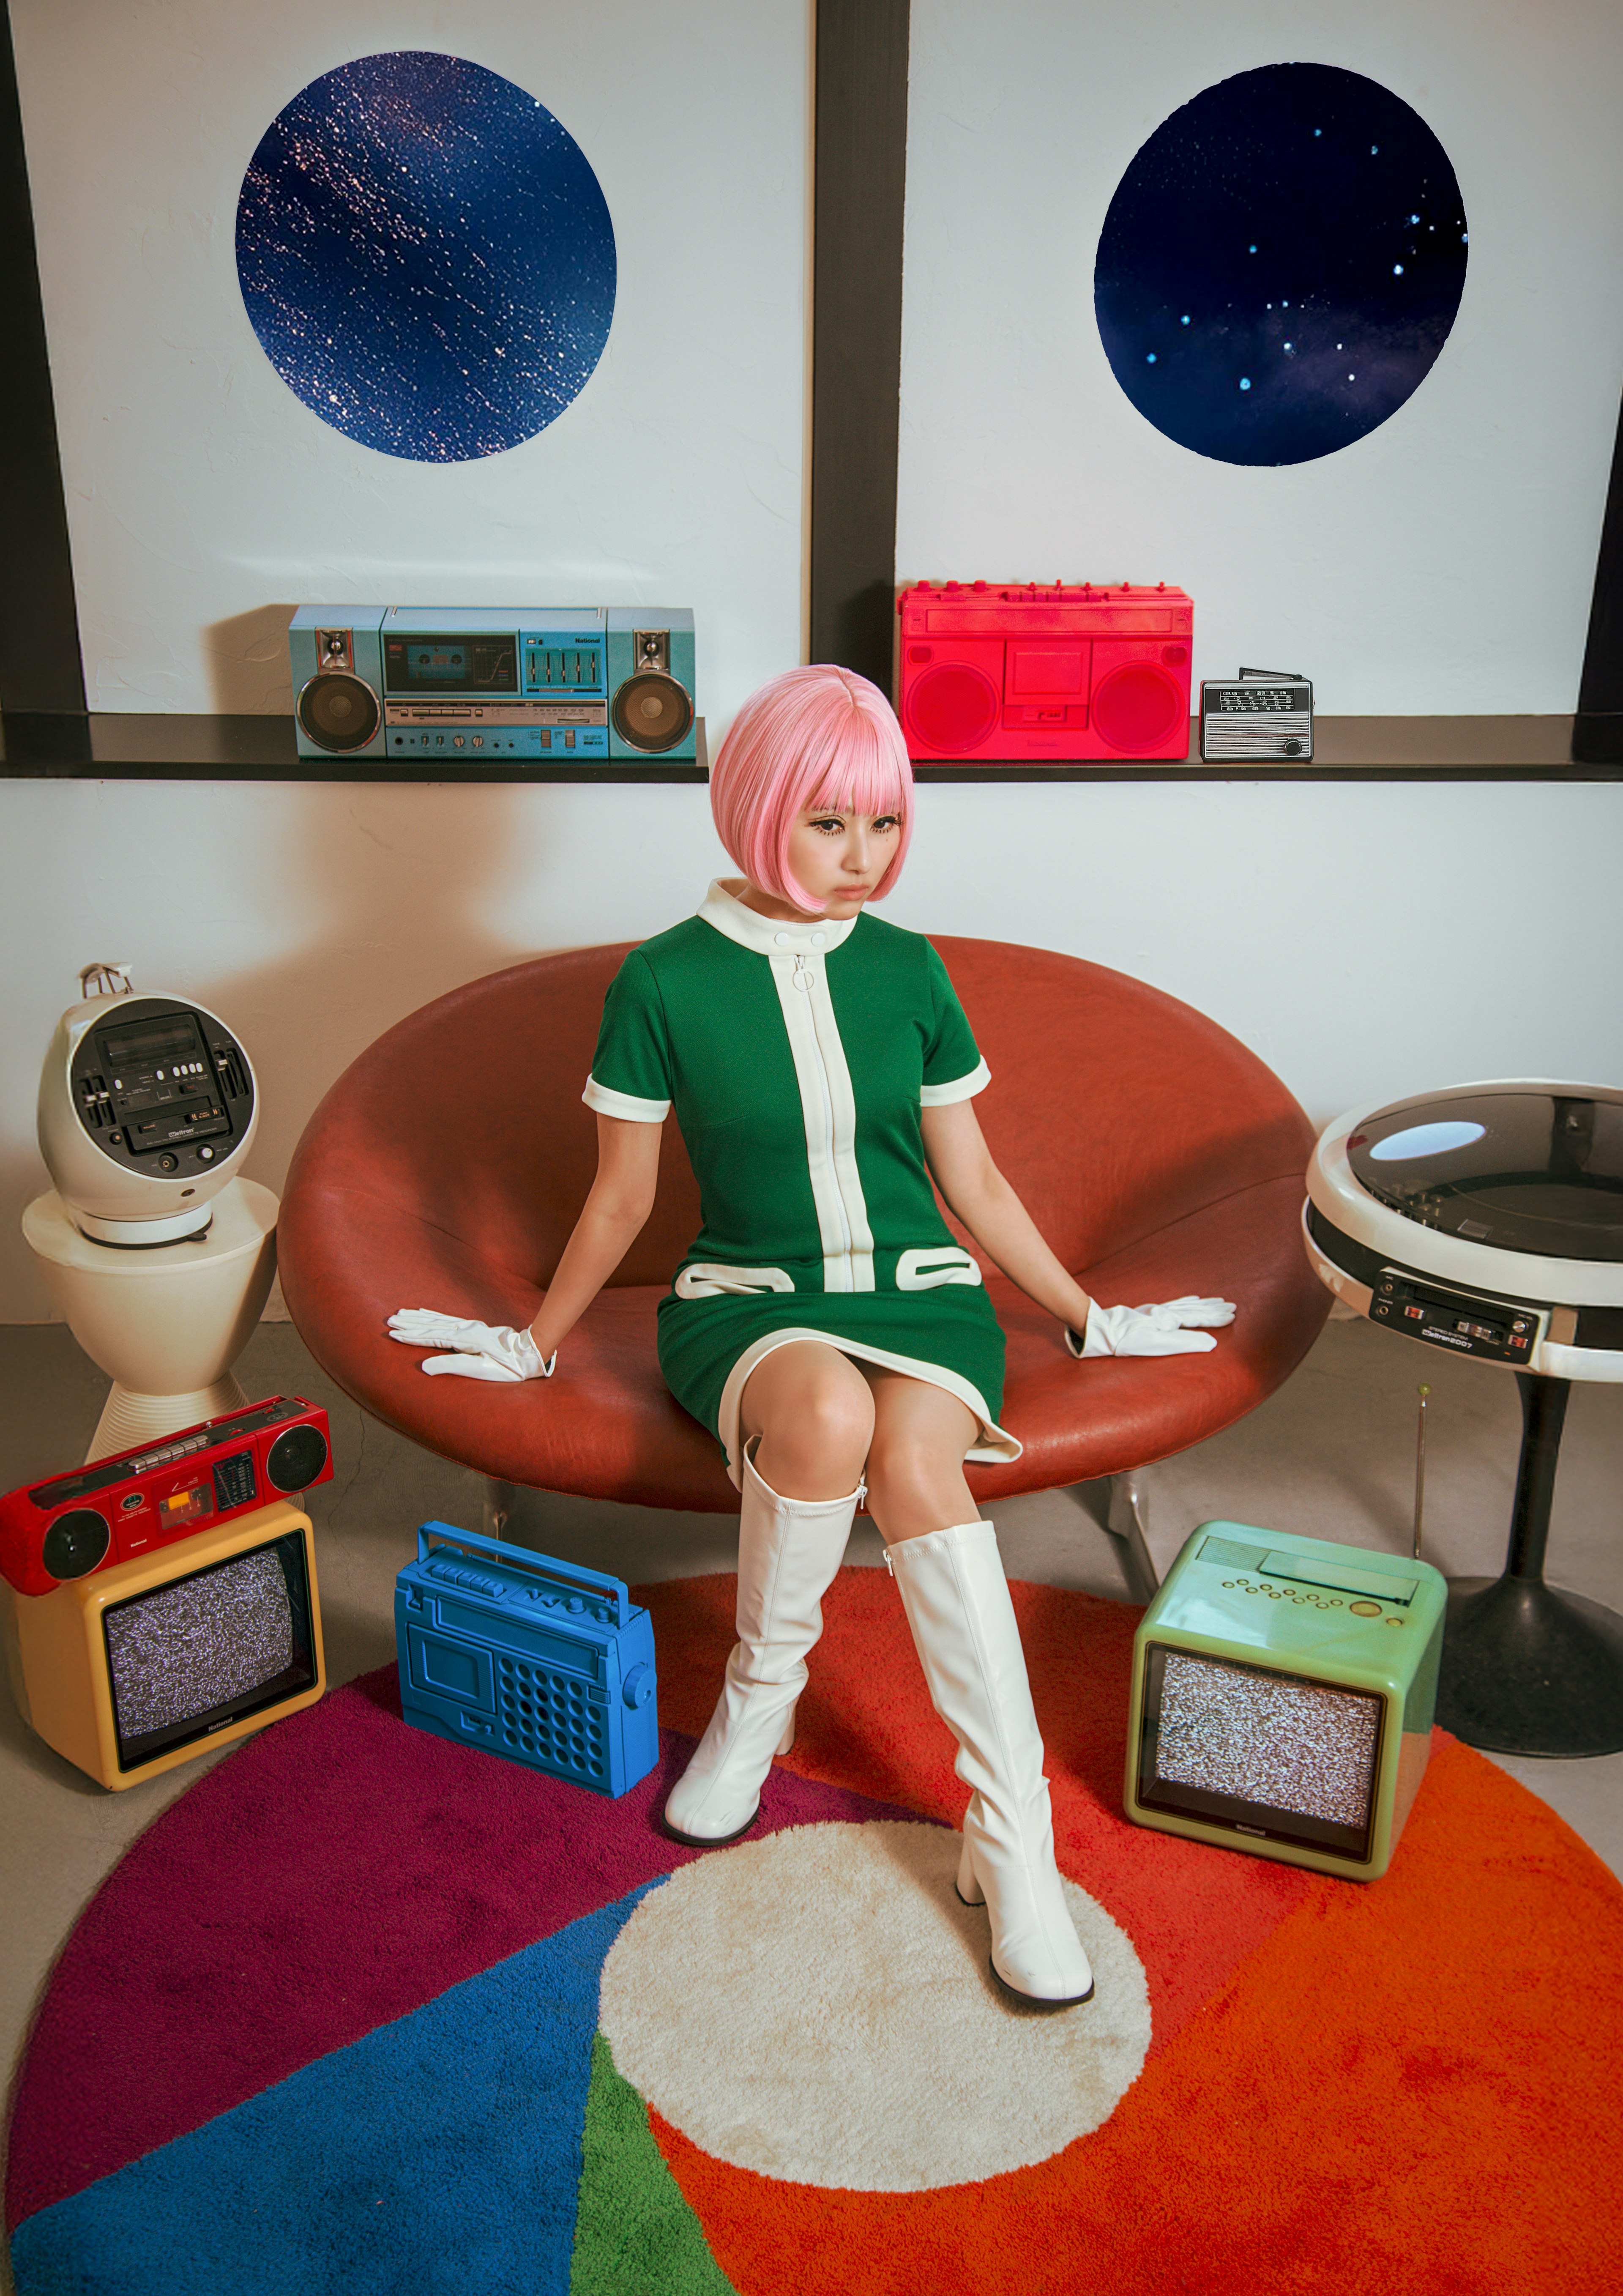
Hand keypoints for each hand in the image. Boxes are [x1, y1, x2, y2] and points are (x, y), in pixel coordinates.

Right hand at [387, 1309, 555, 1382]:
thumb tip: (424, 1366)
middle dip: (409, 1323)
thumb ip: (452, 1366)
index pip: (431, 1337)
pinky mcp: (473, 1328)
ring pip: (437, 1319)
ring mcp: (468, 1327)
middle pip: (430, 1325)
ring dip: (418, 1317)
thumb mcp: (480, 1370)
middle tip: (390, 1320)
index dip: (411, 1336)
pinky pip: (447, 1319)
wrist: (527, 1353)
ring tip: (401, 1313)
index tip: (393, 1334)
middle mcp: (464, 1330)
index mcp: (464, 1340)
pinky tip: (425, 1312)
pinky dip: (433, 1315)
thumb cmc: (505, 1366)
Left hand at [1066, 1296, 1235, 1358]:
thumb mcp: (1157, 1345)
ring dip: (1202, 1304)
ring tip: (1216, 1301)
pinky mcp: (1149, 1314)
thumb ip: (1185, 1343)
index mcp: (1171, 1321)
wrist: (1102, 1329)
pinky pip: (1174, 1304)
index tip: (1233, 1314)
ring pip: (1186, 1305)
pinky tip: (1191, 1299)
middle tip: (1231, 1306)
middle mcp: (1166, 1314)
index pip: (1199, 1318)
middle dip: (1214, 1309)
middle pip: (1195, 1309)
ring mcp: (1158, 1312)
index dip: (1216, 1317)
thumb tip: (1212, 1344)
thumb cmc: (1128, 1341)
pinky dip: (1186, 1301)